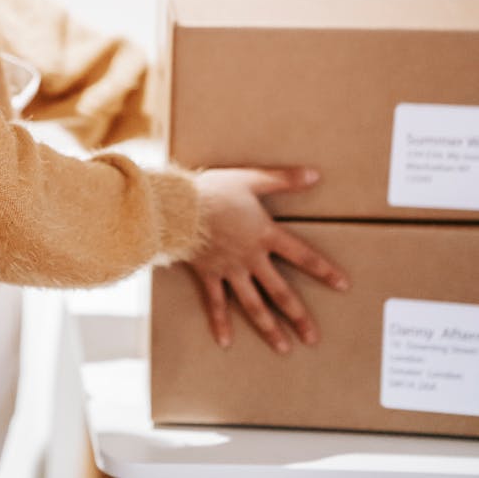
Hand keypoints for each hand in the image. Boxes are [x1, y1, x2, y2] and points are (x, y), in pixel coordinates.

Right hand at [187, 166, 349, 352]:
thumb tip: (315, 175)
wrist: (180, 208)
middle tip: (312, 339)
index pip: (301, 255)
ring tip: (283, 348)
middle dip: (298, 316)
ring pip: (253, 304)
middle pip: (280, 292)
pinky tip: (226, 342)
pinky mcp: (209, 274)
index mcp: (264, 235)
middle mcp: (251, 258)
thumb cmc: (215, 191)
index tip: (342, 286)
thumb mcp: (252, 179)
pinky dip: (220, 322)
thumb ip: (283, 179)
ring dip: (269, 327)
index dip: (323, 270)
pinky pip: (216, 303)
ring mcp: (230, 270)